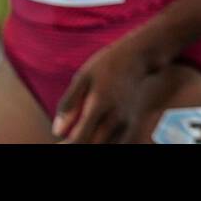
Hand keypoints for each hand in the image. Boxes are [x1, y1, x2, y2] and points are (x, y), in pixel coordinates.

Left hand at [53, 28, 175, 143]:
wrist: (143, 54)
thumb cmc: (109, 64)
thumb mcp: (84, 77)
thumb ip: (69, 104)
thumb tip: (57, 132)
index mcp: (98, 104)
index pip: (80, 139)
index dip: (67, 146)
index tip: (60, 143)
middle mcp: (116, 116)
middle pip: (94, 145)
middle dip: (80, 144)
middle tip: (70, 140)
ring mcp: (129, 120)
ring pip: (110, 145)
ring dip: (96, 143)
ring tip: (86, 135)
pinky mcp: (138, 121)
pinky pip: (124, 141)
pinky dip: (112, 142)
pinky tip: (103, 136)